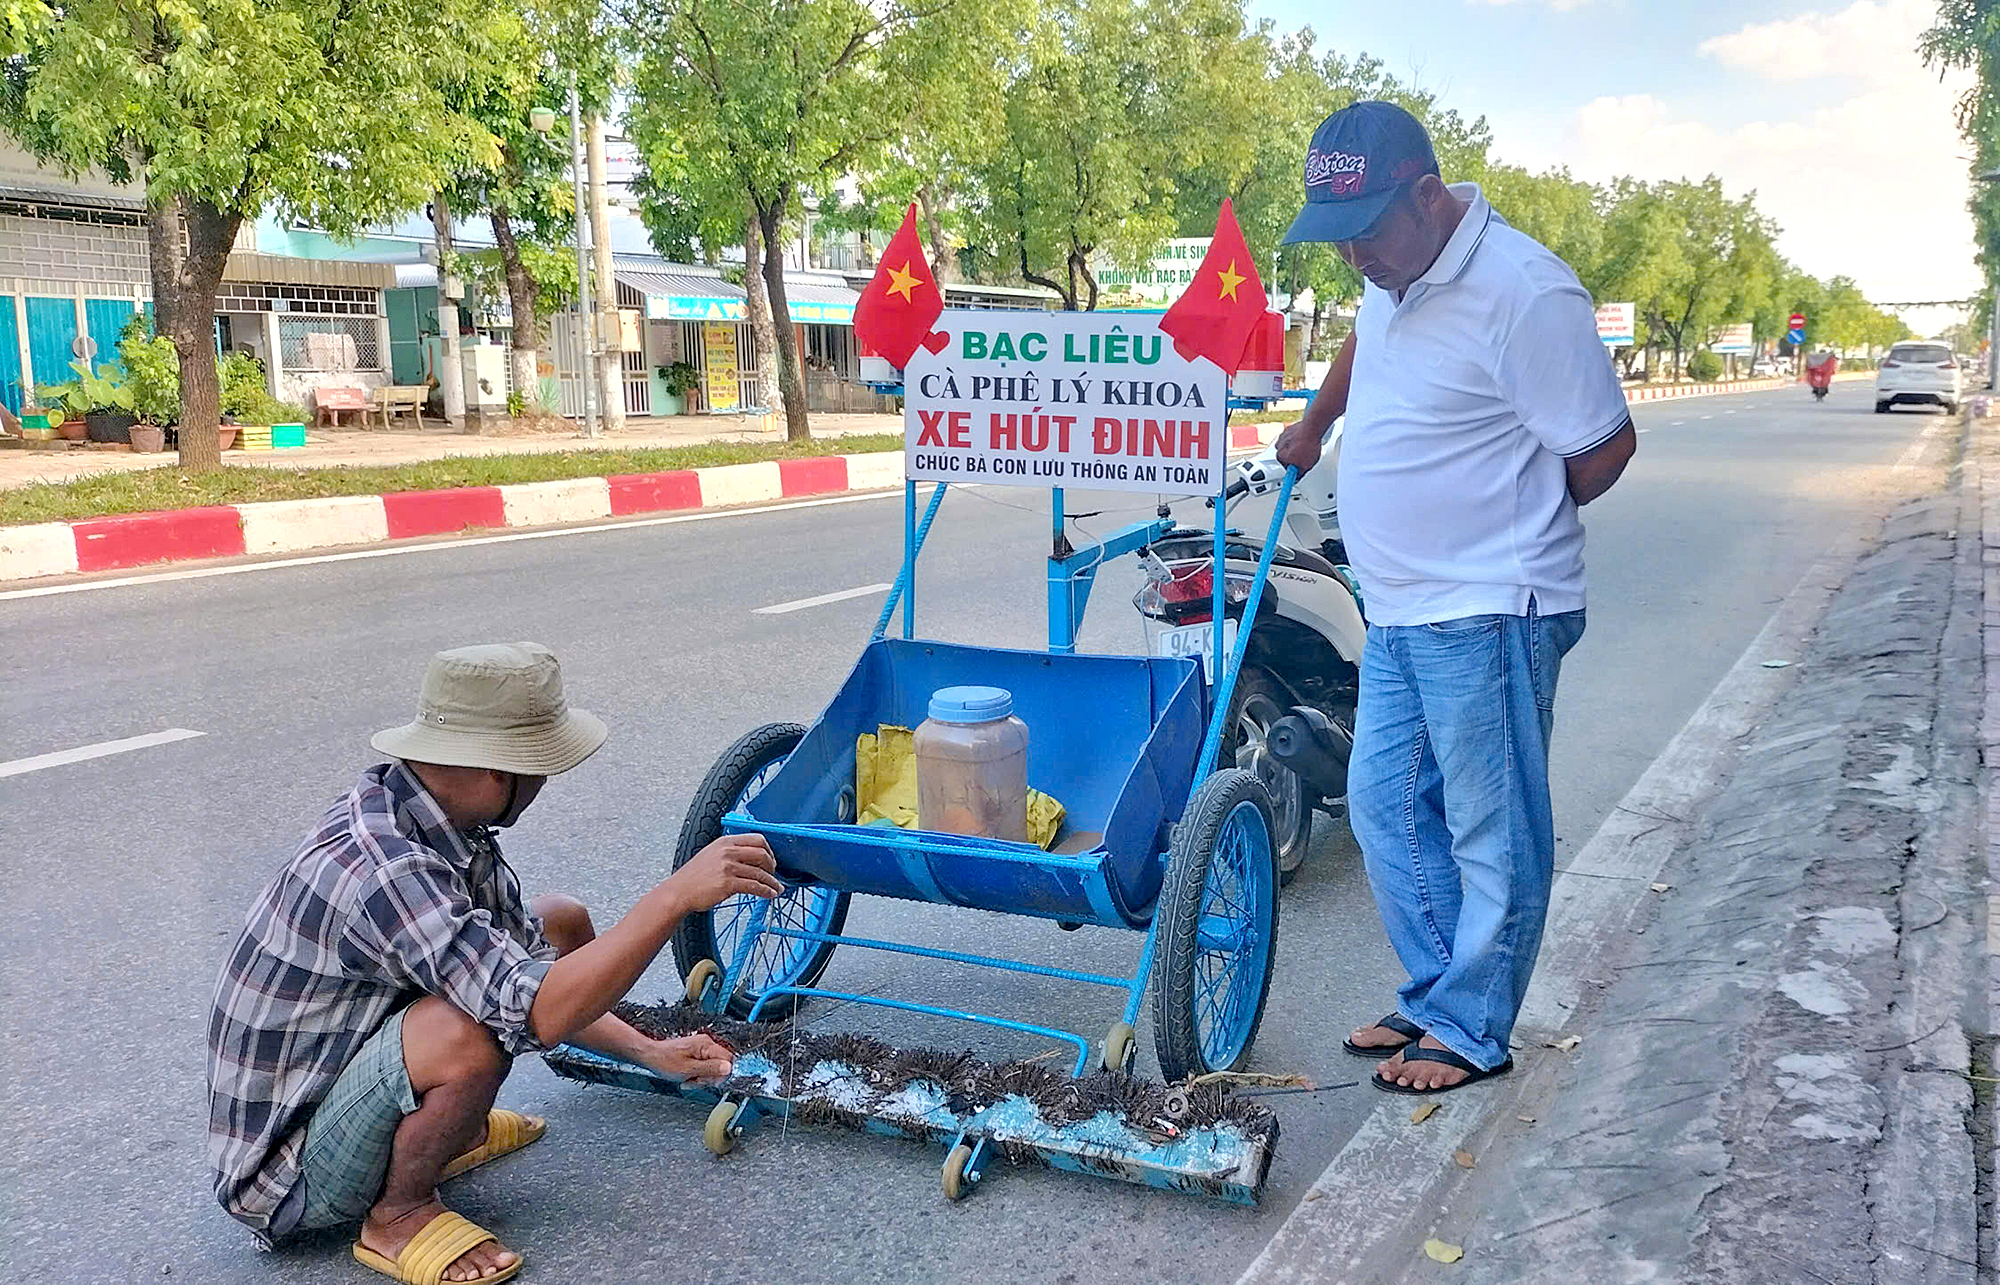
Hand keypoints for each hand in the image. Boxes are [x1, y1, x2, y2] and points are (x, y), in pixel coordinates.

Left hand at [646, 1032, 734, 1081]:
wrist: (651, 1056)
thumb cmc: (664, 1061)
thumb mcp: (688, 1069)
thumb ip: (710, 1069)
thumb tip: (728, 1068)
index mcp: (706, 1045)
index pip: (728, 1059)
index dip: (722, 1073)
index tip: (709, 1081)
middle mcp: (706, 1044)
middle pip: (721, 1064)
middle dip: (709, 1077)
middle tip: (695, 1081)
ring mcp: (701, 1048)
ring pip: (713, 1067)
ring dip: (702, 1077)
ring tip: (688, 1079)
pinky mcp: (697, 1052)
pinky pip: (705, 1065)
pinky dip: (697, 1074)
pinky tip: (688, 1077)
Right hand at [668, 833, 783, 910]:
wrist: (679, 892)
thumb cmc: (694, 877)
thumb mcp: (712, 854)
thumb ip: (731, 852)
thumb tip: (753, 858)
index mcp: (725, 842)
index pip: (757, 839)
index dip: (769, 851)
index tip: (771, 861)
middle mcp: (727, 852)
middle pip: (762, 854)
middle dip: (772, 866)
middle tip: (773, 875)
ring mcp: (728, 867)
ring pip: (760, 873)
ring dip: (772, 882)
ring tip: (777, 888)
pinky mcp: (728, 884)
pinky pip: (754, 886)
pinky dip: (766, 891)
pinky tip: (769, 895)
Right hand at [1274, 420, 1323, 471]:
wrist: (1312, 428)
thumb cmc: (1308, 445)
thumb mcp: (1307, 466)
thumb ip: (1299, 474)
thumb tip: (1296, 477)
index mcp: (1281, 458)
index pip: (1285, 468)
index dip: (1292, 470)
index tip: (1294, 473)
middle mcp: (1279, 447)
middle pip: (1286, 457)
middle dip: (1294, 458)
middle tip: (1304, 458)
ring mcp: (1282, 438)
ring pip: (1288, 447)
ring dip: (1295, 449)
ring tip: (1305, 448)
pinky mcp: (1287, 430)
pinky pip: (1291, 438)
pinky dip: (1296, 440)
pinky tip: (1304, 441)